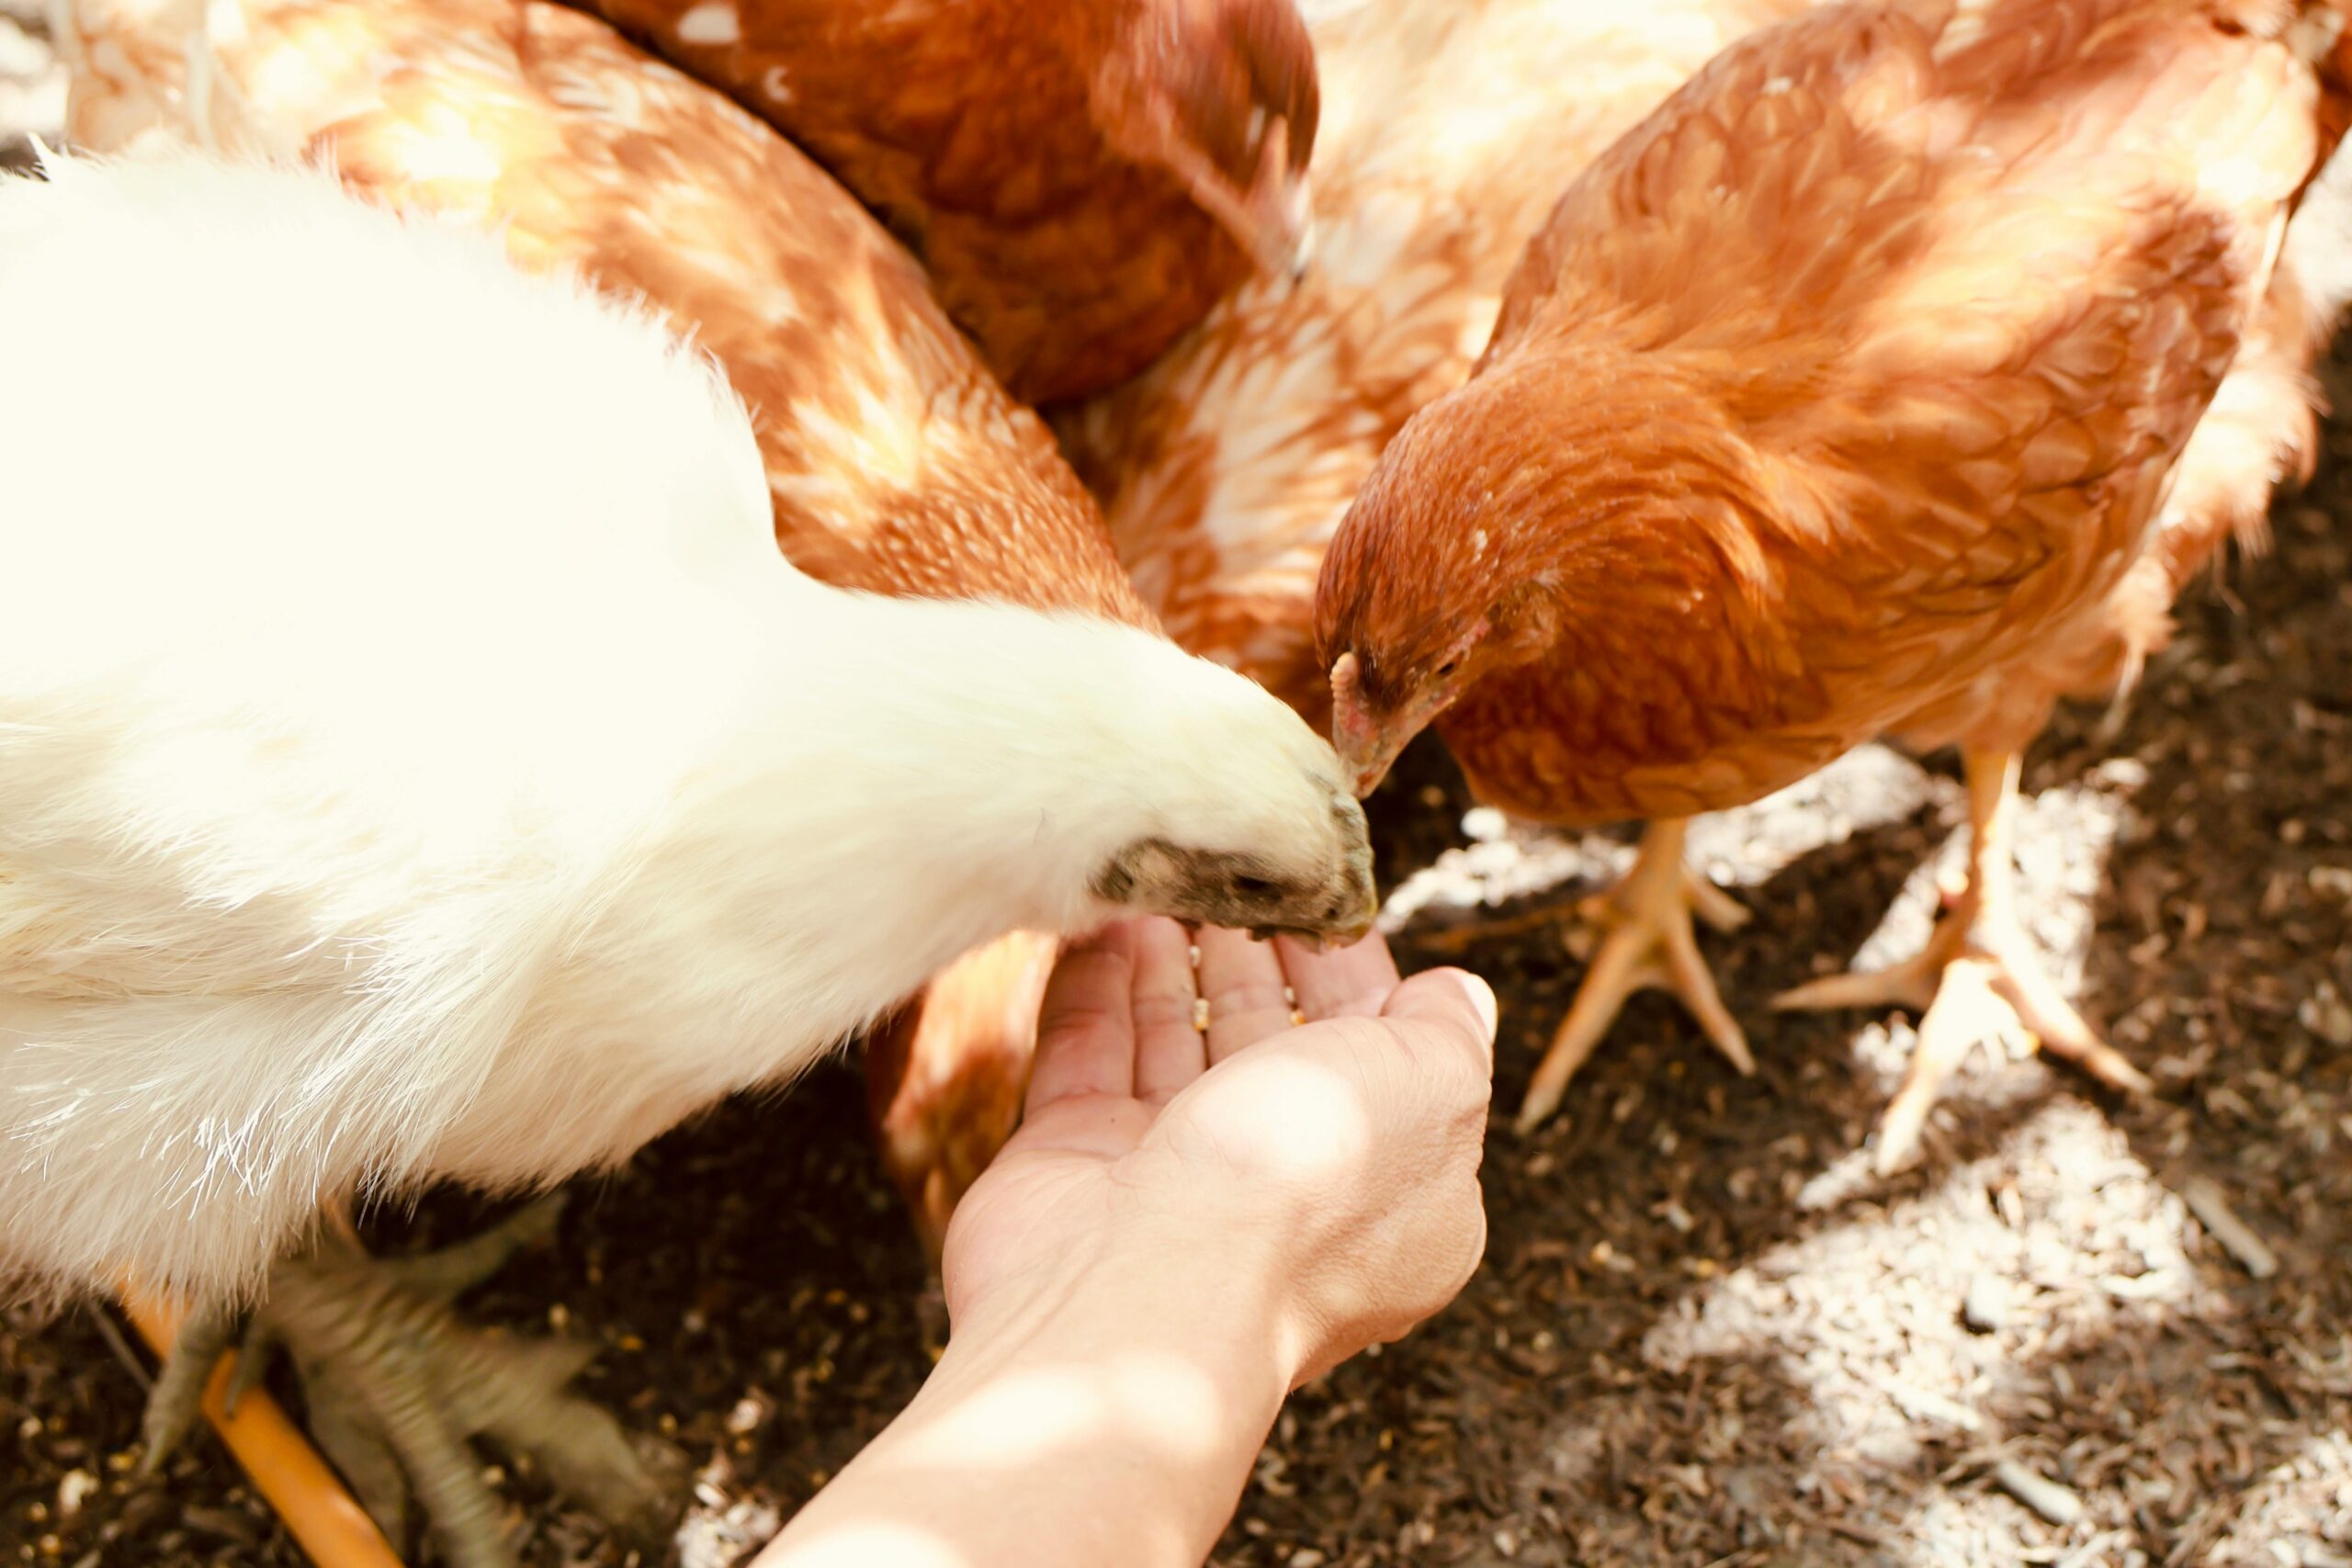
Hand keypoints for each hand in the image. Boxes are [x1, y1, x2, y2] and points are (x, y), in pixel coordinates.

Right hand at [942, 917, 1496, 1385]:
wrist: (1144, 1291)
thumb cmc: (1307, 1183)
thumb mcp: (1430, 1086)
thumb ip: (1449, 1032)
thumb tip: (1462, 992)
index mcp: (1394, 1195)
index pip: (1380, 1060)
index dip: (1352, 973)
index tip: (1319, 890)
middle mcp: (1284, 1195)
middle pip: (1270, 1048)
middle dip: (1251, 956)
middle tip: (1226, 868)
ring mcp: (1170, 1185)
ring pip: (1172, 1047)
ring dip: (1168, 959)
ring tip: (1159, 878)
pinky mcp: (1073, 1169)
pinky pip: (1087, 1056)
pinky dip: (1094, 984)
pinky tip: (1098, 915)